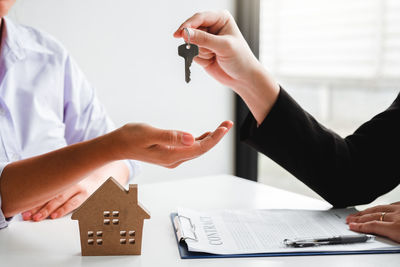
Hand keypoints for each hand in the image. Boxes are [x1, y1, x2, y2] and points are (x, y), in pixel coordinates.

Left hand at [21, 179, 95, 220]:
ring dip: (47, 210)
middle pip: (50, 194)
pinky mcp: (86, 194)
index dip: (32, 199)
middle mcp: (68, 181)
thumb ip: (52, 182)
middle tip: (27, 215)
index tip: (22, 207)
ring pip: (59, 199)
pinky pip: (73, 203)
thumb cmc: (78, 178)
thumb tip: (32, 193)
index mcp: (61, 176)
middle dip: (37, 206)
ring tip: (37, 218)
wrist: (99, 174)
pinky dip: (63, 210)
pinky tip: (55, 215)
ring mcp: (77, 187)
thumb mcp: (65, 176)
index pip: (44, 188)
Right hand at [113, 120, 232, 167]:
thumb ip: (171, 136)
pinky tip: (204, 135)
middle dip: (216, 137)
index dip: (214, 138)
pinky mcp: (169, 154)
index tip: (225, 127)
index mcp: (171, 155)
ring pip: (196, 149)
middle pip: (201, 149)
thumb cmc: (130, 137)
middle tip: (228, 124)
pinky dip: (199, 141)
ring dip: (209, 139)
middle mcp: (174, 159)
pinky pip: (189, 149)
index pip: (199, 148)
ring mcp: (172, 158)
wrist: (117, 145)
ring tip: (221, 128)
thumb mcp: (149, 134)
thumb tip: (192, 138)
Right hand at [174, 11, 278, 124]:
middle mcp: (212, 27)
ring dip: (200, 52)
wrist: (243, 78)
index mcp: (220, 19)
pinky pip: (191, 53)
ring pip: (191, 43)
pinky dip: (200, 59)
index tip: (180, 33)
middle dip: (195, 41)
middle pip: (192, 29)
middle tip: (199, 49)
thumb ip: (204, 39)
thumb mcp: (224, 46)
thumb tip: (186, 33)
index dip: (188, 25)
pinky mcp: (202, 52)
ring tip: (213, 56)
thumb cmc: (241, 59)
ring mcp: (206, 40)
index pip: (200, 17)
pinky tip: (211, 60)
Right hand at [346, 202, 399, 242]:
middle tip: (350, 219)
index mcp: (397, 228)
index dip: (360, 226)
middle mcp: (398, 216)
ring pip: (379, 208)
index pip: (373, 226)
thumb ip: (391, 241)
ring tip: (358, 214)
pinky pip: (389, 204)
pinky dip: (380, 207)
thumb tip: (382, 245)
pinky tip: (377, 208)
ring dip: (366, 211)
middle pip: (373, 216)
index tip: (351, 226)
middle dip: (359, 218)